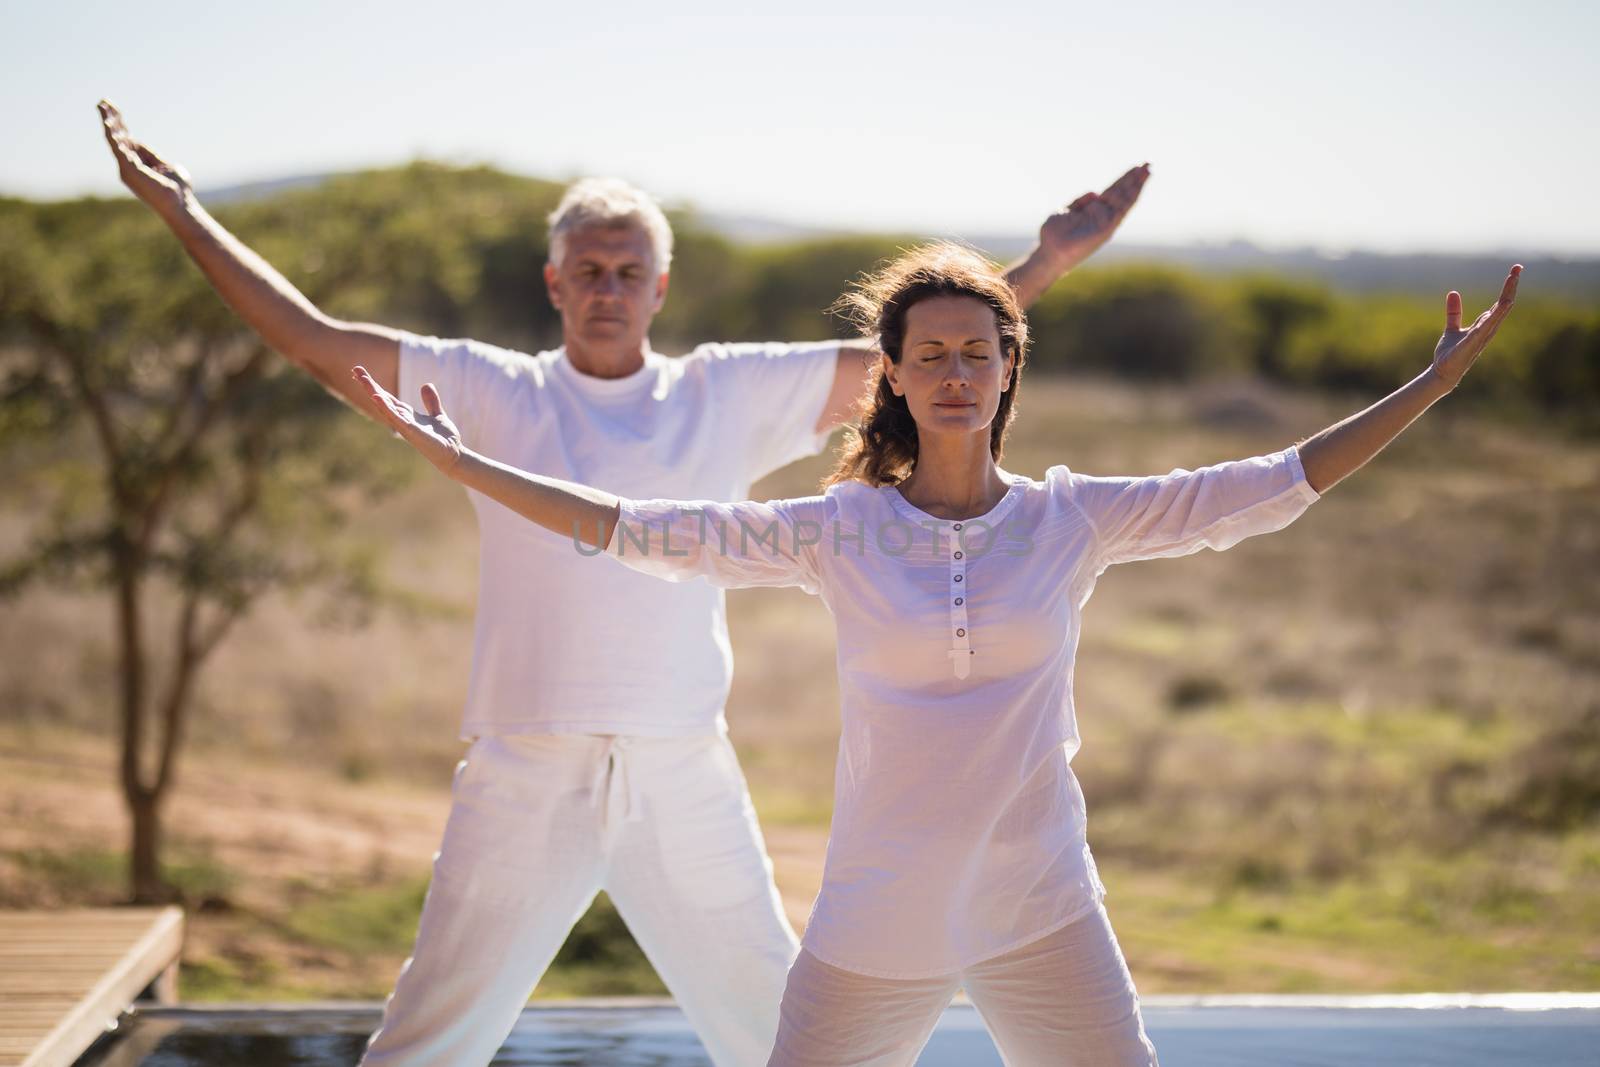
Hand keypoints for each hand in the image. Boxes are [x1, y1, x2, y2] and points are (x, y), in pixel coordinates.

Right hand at [98, 100, 193, 213]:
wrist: (181, 205)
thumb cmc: (177, 190)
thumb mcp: (164, 165)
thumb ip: (149, 154)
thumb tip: (136, 141)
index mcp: (136, 163)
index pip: (124, 139)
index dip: (119, 124)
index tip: (113, 107)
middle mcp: (127, 166)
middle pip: (116, 137)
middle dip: (110, 119)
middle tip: (103, 102)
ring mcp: (127, 168)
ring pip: (114, 141)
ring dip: (108, 123)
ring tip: (102, 107)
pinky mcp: (130, 170)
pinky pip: (118, 149)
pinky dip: (113, 136)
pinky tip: (109, 124)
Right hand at [352, 367, 464, 474]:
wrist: (453, 456)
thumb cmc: (443, 439)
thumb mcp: (437, 415)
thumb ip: (431, 402)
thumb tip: (426, 384)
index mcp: (407, 415)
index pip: (388, 397)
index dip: (375, 386)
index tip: (362, 373)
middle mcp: (402, 420)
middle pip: (382, 399)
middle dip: (369, 385)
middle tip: (355, 370)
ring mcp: (405, 426)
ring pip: (385, 406)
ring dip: (373, 392)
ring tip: (361, 378)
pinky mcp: (411, 432)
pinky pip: (396, 418)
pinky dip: (386, 407)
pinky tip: (377, 397)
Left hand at [1037, 163, 1150, 269]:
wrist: (1049, 251)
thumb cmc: (1055, 234)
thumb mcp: (1066, 210)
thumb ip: (1081, 202)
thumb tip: (1095, 193)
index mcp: (1095, 209)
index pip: (1113, 191)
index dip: (1124, 179)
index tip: (1136, 166)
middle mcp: (1103, 215)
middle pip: (1122, 193)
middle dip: (1135, 179)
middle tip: (1148, 163)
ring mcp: (1106, 222)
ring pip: (1125, 200)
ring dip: (1137, 185)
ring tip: (1147, 170)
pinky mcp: (1105, 229)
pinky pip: (1120, 211)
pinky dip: (1129, 198)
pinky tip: (1137, 187)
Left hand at [1431, 265, 1520, 389]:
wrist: (1442, 372)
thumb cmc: (1450, 354)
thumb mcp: (1452, 328)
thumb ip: (1454, 312)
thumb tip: (1454, 292)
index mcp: (1485, 325)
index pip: (1501, 303)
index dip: (1509, 287)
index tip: (1516, 270)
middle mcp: (1487, 330)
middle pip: (1504, 305)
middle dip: (1511, 286)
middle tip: (1518, 268)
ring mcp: (1481, 337)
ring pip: (1498, 314)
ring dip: (1505, 297)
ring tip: (1512, 280)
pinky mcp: (1470, 344)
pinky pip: (1482, 329)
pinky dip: (1490, 318)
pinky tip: (1496, 308)